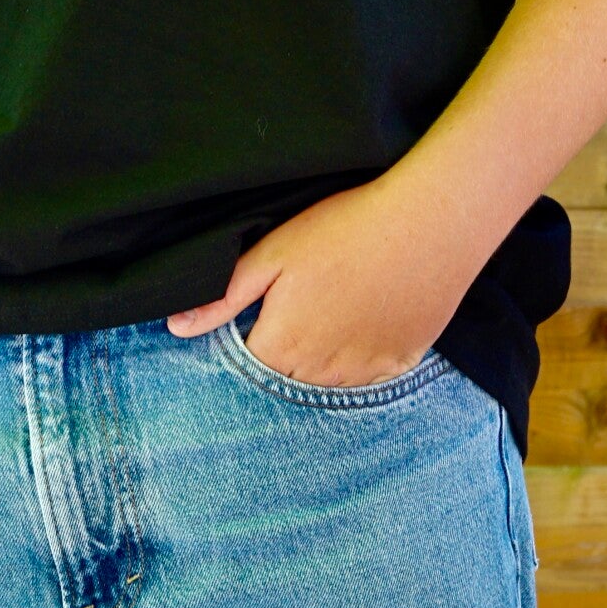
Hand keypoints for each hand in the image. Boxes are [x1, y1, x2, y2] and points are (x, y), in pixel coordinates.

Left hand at [163, 175, 468, 388]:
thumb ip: (224, 297)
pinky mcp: (401, 362)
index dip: (248, 340)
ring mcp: (365, 371)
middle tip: (299, 305)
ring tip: (331, 309)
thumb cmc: (344, 228)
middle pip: (286, 379)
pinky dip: (358, 360)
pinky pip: (368, 379)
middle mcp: (322, 371)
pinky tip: (363, 320)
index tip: (260, 313)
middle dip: (281, 353)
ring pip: (326, 384)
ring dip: (318, 361)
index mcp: (283, 344)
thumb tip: (177, 328)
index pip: (248, 368)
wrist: (429, 223)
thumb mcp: (272, 253)